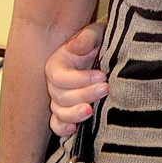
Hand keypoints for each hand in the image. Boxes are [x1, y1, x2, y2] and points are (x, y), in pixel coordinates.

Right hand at [46, 21, 106, 136]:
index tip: (102, 76)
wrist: (107, 54)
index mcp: (57, 64)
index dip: (79, 79)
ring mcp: (59, 100)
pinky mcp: (67, 112)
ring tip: (91, 111)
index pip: (59, 77)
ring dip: (74, 114)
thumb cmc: (99, 42)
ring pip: (59, 112)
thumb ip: (86, 38)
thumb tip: (74, 47)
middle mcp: (55, 84)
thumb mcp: (95, 33)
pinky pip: (57, 125)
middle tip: (105, 88)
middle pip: (60, 96)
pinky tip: (74, 129)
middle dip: (84, 94)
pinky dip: (62, 129)